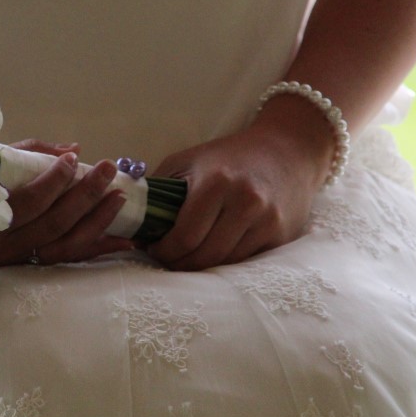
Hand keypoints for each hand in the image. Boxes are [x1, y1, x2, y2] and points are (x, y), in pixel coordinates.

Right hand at [0, 140, 134, 266]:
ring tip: (119, 197)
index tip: (72, 159)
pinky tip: (127, 240)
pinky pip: (73, 260)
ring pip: (67, 244)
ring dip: (98, 220)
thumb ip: (31, 153)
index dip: (54, 180)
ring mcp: (23, 258)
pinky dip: (101, 249)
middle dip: (86, 195)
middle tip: (108, 169)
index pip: (30, 201)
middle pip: (54, 222)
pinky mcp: (36, 266)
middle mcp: (8, 243)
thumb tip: (74, 149)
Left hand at [147, 104, 334, 270]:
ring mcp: (267, 220)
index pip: (183, 237)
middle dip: (178, 263)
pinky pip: (245, 260)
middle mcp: (245, 202)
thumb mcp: (188, 160)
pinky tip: (213, 251)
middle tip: (167, 259)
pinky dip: (225, 260)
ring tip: (186, 256)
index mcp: (217, 182)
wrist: (287, 151)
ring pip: (224, 263)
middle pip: (203, 256)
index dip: (163, 251)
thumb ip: (158, 187)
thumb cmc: (228, 156)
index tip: (153, 249)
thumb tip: (128, 218)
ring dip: (201, 266)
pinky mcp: (281, 233)